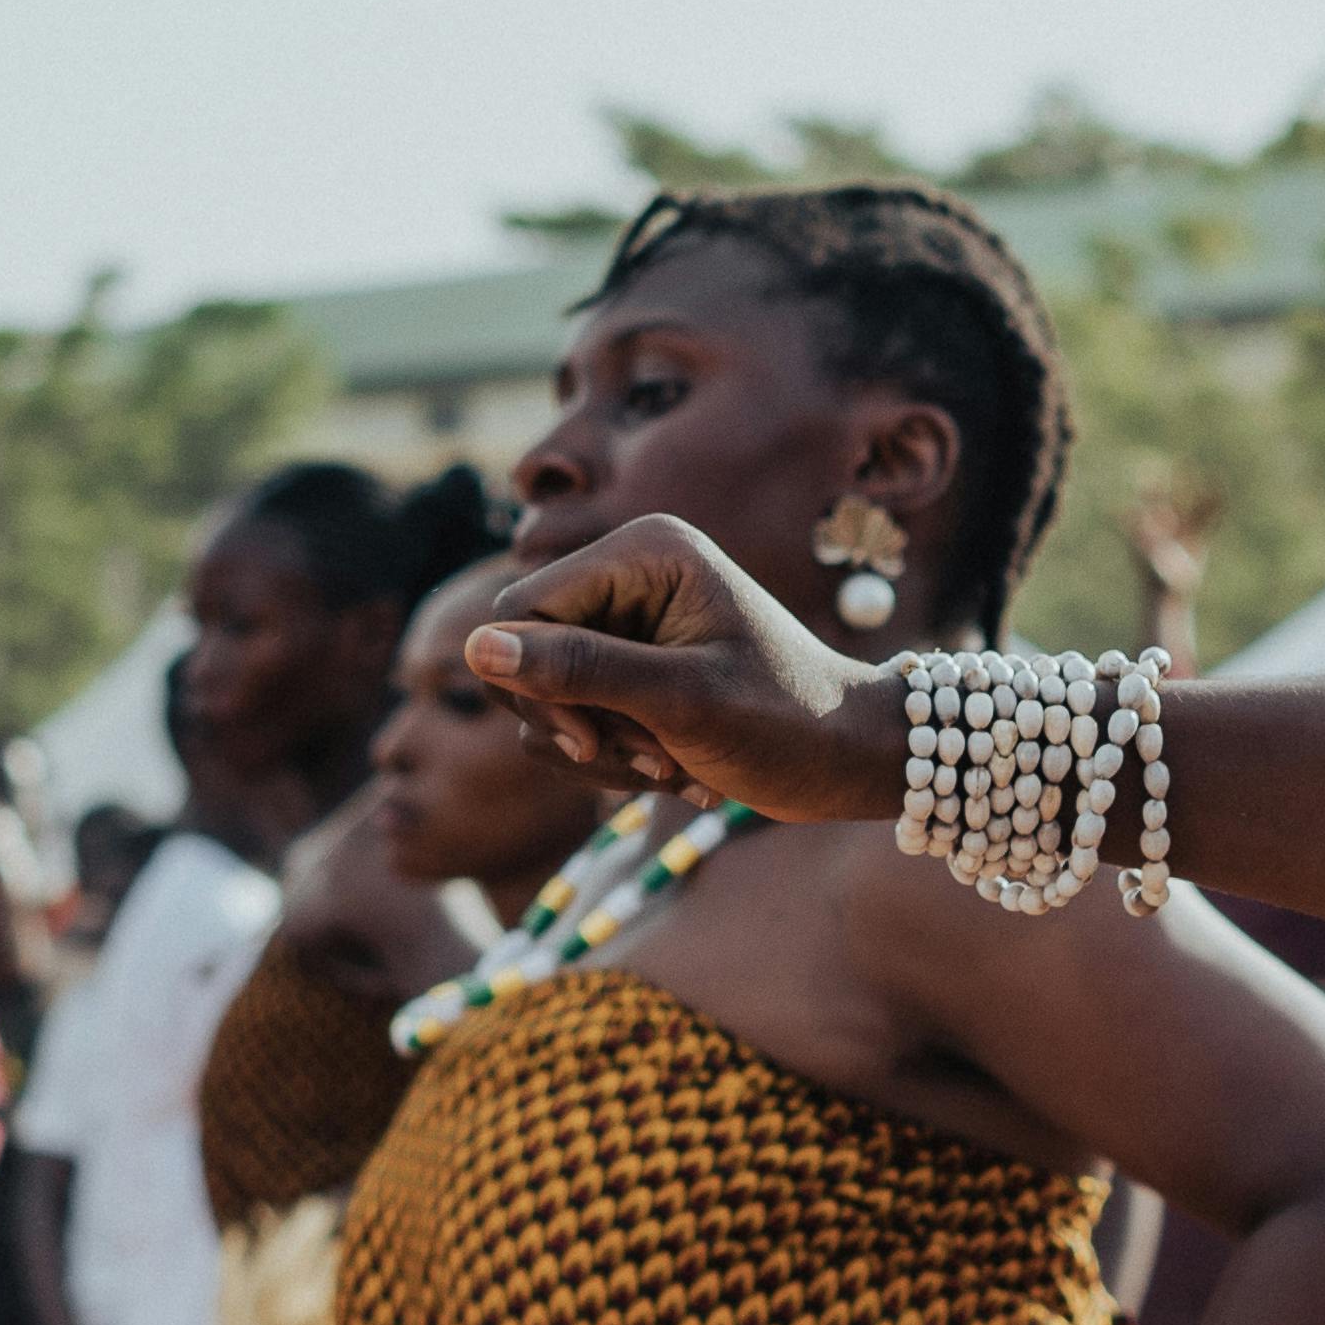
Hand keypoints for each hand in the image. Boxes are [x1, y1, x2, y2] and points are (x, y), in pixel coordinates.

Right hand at [463, 516, 902, 819]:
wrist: (851, 761)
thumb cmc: (789, 723)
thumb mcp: (683, 701)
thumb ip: (580, 670)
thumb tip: (474, 649)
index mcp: (644, 550)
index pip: (521, 612)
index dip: (536, 684)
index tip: (590, 745)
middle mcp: (627, 573)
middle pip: (523, 654)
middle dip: (576, 723)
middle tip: (651, 760)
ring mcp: (625, 622)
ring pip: (543, 698)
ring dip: (600, 753)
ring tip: (673, 770)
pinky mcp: (628, 668)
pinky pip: (572, 720)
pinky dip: (613, 760)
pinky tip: (677, 774)